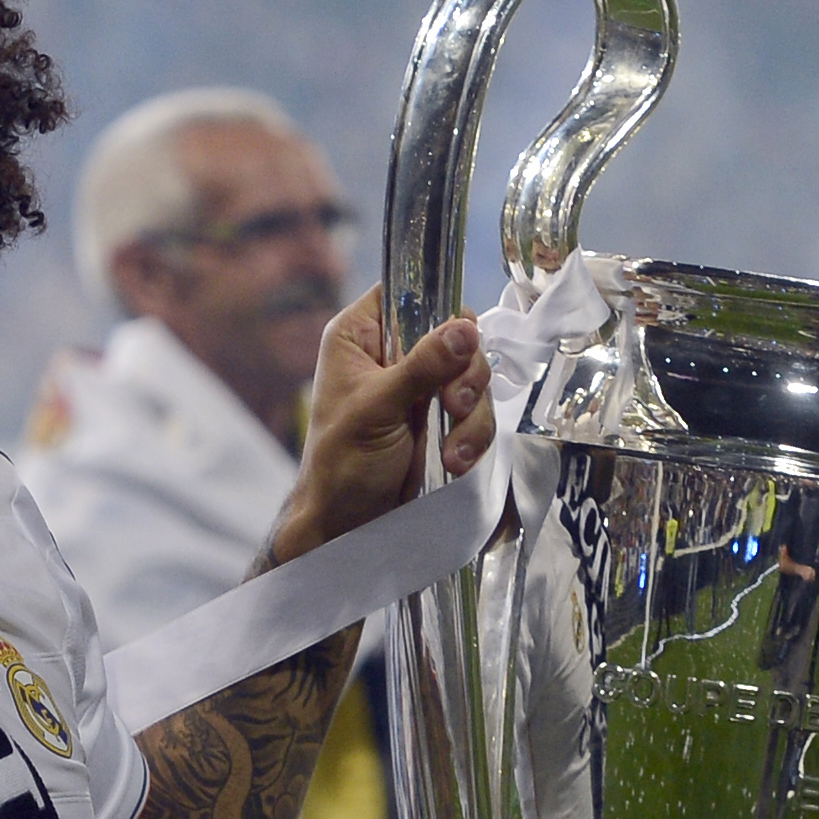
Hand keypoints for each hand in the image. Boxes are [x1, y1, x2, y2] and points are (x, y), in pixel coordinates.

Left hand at [271, 286, 493, 561]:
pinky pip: (477, 412)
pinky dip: (474, 437)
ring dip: (471, 414)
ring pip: (473, 376)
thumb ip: (422, 367)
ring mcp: (421, 388)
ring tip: (453, 452)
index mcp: (362, 336)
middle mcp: (394, 355)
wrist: (349, 526)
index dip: (437, 307)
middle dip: (464, 375)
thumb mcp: (377, 408)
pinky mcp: (442, 421)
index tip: (457, 338)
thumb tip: (465, 326)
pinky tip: (456, 462)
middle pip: (456, 336)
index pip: (408, 292)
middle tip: (453, 405)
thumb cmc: (342, 463)